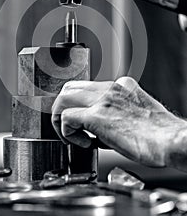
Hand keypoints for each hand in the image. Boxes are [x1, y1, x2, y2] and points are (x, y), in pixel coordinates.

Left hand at [52, 77, 186, 168]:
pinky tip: (83, 143)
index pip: (87, 88)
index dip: (79, 106)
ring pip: (64, 97)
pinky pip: (67, 118)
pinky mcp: (98, 116)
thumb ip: (113, 117)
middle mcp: (110, 88)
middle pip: (70, 87)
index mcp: (121, 87)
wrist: (171, 141)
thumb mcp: (135, 116)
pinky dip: (68, 133)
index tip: (81, 124)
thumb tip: (96, 132)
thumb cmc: (160, 135)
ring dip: (61, 119)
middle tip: (70, 128)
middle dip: (64, 108)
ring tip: (71, 136)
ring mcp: (103, 100)